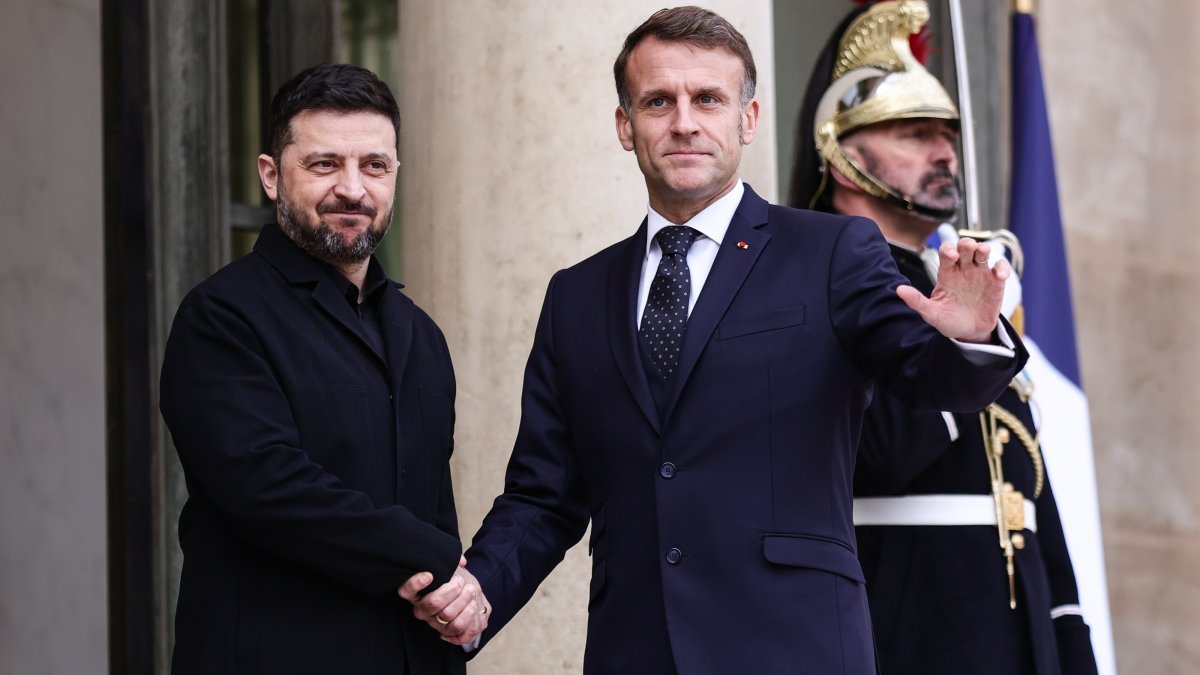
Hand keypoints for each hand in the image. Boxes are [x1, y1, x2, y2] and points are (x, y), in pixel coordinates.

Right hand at [398, 557, 490, 644]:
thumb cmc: (455, 581)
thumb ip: (453, 561)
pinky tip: (473, 606)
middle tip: (461, 581)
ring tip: (471, 590)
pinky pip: (458, 631)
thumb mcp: (451, 568)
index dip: (415, 584)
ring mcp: (435, 622)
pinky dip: (469, 617)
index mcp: (416, 594)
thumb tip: (461, 561)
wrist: (469, 597)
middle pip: (433, 603)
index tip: (429, 575)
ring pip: (448, 616)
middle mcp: (423, 610)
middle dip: (452, 590)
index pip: (406, 591)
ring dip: (463, 601)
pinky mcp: (448, 632)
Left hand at [896, 237, 1010, 343]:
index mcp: (947, 273)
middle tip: (968, 248)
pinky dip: (1002, 267)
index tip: (951, 255)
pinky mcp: (995, 282)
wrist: (969, 334)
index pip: (946, 253)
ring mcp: (980, 274)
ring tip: (982, 253)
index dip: (948, 249)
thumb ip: (917, 301)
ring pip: (983, 253)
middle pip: (965, 247)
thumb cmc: (948, 321)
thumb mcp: (932, 313)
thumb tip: (898, 290)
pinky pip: (1000, 267)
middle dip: (967, 243)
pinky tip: (999, 275)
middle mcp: (963, 269)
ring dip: (984, 249)